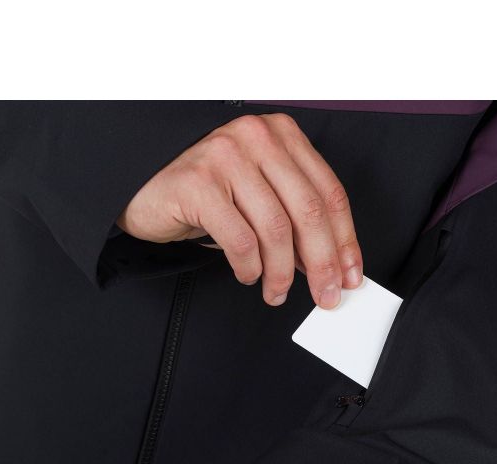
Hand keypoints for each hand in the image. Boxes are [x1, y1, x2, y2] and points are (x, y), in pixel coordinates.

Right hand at [117, 114, 362, 307]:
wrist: (145, 187)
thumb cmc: (208, 193)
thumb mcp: (260, 194)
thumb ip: (294, 217)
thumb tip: (330, 263)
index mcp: (282, 136)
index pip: (329, 193)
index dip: (345, 241)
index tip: (351, 275)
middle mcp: (256, 138)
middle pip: (309, 211)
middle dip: (323, 263)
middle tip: (326, 295)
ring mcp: (225, 157)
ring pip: (276, 230)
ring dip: (282, 274)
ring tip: (276, 292)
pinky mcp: (198, 184)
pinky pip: (240, 241)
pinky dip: (249, 268)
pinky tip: (248, 275)